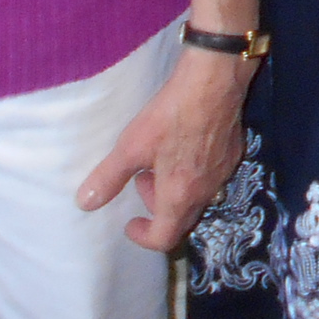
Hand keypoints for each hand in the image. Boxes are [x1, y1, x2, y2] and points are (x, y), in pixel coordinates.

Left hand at [79, 51, 252, 251]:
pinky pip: (210, 176)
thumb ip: (108, 177)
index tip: (130, 222)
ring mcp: (223, 172)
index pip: (164, 238)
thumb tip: (84, 204)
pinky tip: (184, 143)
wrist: (215, 81)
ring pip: (197, 197)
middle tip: (141, 180)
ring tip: (159, 159)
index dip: (143, 237)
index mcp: (180, 197)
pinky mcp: (233, 153)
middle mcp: (206, 192)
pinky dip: (192, 173)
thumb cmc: (171, 115)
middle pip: (181, 219)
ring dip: (175, 190)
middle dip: (157, 208)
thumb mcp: (131, 146)